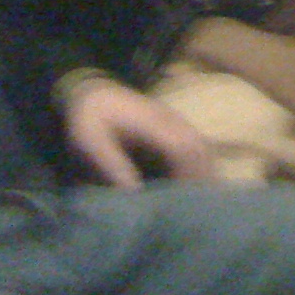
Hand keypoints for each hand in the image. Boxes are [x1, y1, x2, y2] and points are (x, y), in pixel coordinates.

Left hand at [64, 75, 216, 186]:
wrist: (93, 92)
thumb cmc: (90, 118)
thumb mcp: (90, 141)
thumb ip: (111, 163)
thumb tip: (133, 191)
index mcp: (152, 122)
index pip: (182, 147)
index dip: (187, 172)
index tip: (183, 197)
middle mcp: (170, 119)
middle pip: (199, 145)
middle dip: (202, 173)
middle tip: (198, 202)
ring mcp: (174, 119)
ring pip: (201, 143)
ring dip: (204, 167)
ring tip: (200, 194)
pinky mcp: (173, 124)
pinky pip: (195, 142)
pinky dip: (199, 160)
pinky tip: (196, 177)